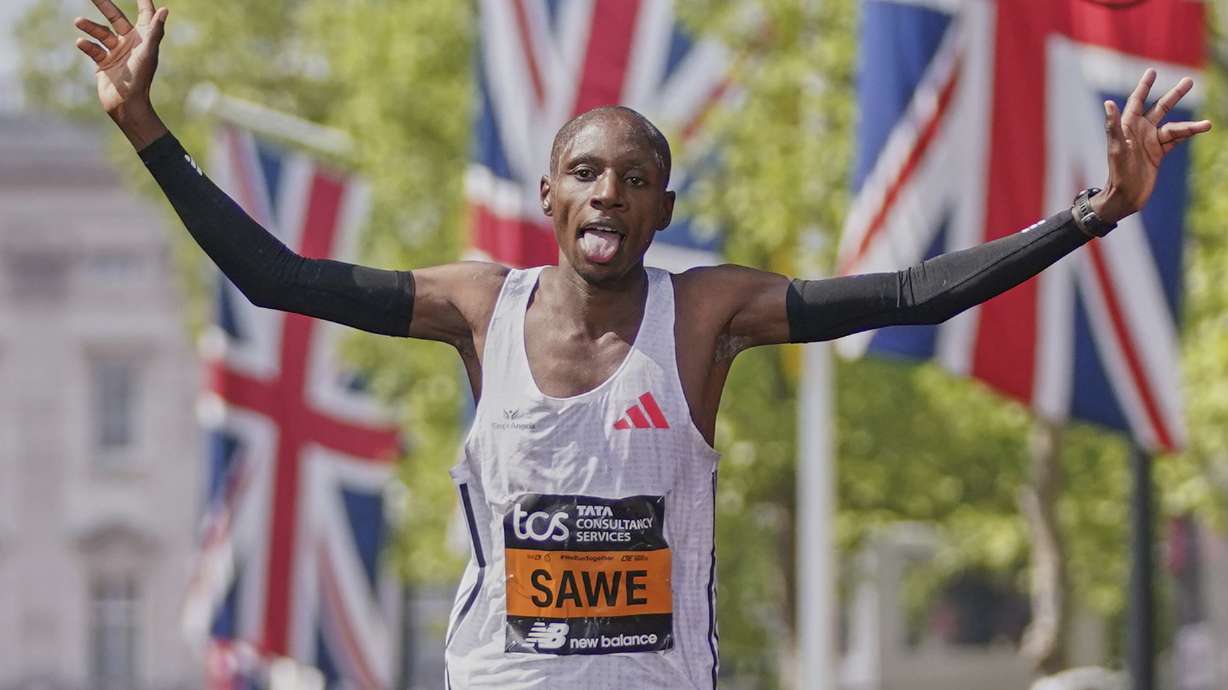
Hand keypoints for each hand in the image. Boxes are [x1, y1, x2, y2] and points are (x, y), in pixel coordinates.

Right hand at [74, 0, 168, 148]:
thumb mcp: (147, 53)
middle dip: (104, 5)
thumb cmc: (141, 79)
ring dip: (89, 26)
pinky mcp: (104, 63)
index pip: (144, 15)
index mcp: (144, 40)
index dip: (143, 2)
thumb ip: (154, 31)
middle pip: (116, 18)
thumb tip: (164, 10)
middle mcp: (130, 44)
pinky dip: (86, 45)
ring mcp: (116, 53)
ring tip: (78, 21)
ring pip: (100, 33)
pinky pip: (92, 49)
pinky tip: (81, 42)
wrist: (126, 105)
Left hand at [1093, 69, 1211, 224]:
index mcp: (1127, 127)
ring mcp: (1150, 142)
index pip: (1137, 101)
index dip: (1145, 86)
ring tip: (1207, 125)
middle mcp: (1139, 132)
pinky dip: (1188, 135)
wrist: (1124, 197)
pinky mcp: (1158, 154)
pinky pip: (1175, 140)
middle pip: (1159, 109)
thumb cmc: (1117, 173)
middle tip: (1189, 81)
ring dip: (1190, 126)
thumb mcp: (1116, 148)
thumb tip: (1108, 103)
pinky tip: (1202, 130)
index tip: (1153, 72)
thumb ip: (1113, 126)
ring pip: (1173, 127)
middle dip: (1174, 95)